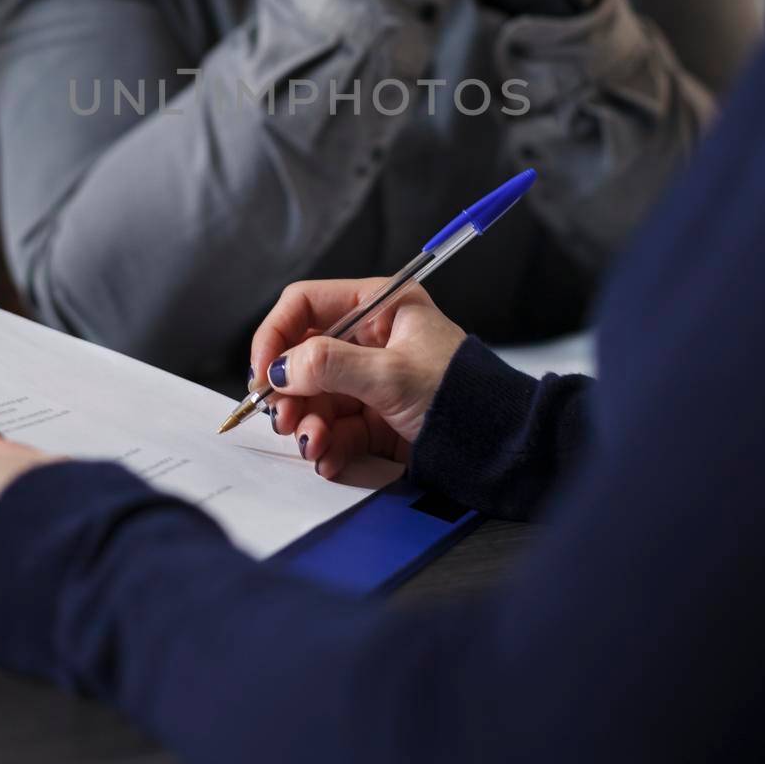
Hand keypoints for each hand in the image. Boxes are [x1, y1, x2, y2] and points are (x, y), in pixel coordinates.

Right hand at [249, 279, 464, 478]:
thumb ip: (331, 366)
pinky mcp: (375, 417)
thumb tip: (279, 368)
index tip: (262, 373)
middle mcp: (370, 338)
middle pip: (304, 356)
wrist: (501, 448)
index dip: (276, 335)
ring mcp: (371, 379)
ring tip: (314, 445)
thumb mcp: (392, 375)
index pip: (306, 305)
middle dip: (290, 391)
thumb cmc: (461, 395)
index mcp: (379, 306)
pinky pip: (335, 427)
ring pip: (315, 397)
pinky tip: (329, 458)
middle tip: (284, 419)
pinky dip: (326, 445)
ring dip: (307, 424)